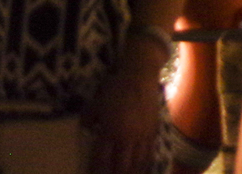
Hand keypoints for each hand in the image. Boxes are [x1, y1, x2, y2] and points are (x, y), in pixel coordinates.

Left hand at [84, 43, 164, 173]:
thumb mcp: (95, 104)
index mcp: (109, 131)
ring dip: (131, 172)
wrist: (140, 77)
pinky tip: (142, 169)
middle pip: (121, 166)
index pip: (101, 159)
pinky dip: (145, 163)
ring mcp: (142, 135)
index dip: (96, 171)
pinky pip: (150, 152)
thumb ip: (88, 120)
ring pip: (137, 162)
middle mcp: (126, 137)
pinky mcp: (153, 130)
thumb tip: (88, 130)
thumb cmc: (115, 89)